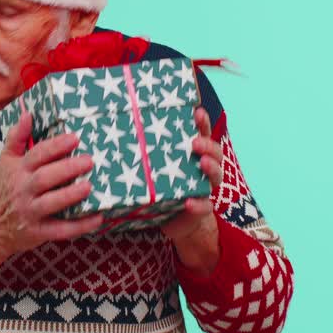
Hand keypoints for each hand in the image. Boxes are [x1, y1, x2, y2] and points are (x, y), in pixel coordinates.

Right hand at [0, 111, 104, 280]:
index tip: (75, 138)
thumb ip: (16, 138)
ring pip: (51, 203)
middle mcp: (23, 190)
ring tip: (89, 186)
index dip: (55, 146)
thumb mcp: (5, 162)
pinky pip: (60, 230)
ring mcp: (30, 212)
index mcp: (18, 170)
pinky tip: (97, 218)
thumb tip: (28, 114)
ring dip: (71, 195)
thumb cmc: (3, 190)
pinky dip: (79, 226)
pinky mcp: (38, 232)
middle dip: (67, 169)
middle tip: (89, 161)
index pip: (37, 155)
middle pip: (45, 178)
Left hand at [160, 107, 222, 275]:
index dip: (202, 123)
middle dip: (207, 145)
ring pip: (216, 176)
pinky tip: (189, 202)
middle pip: (214, 152)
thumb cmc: (159, 186)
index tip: (197, 112)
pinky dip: (199, 204)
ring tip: (202, 163)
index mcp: (192, 154)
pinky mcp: (201, 209)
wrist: (172, 221)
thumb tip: (116, 129)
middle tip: (195, 143)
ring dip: (211, 168)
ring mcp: (204, 188)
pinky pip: (204, 206)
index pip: (202, 134)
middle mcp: (202, 168)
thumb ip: (144, 151)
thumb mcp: (152, 166)